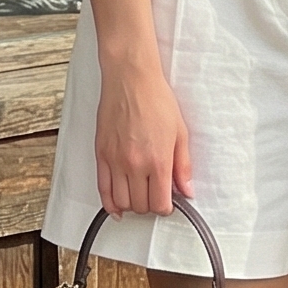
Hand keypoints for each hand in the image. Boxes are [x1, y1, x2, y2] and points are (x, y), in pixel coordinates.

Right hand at [94, 53, 193, 215]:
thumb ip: (183, 166)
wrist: (131, 79)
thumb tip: (187, 189)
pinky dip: (109, 203)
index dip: (166, 208)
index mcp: (158, 160)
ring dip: (132, 205)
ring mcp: (115, 161)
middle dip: (150, 206)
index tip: (169, 202)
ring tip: (139, 196)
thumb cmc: (155, 99)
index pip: (160, 203)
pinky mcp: (101, 154)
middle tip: (155, 195)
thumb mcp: (180, 133)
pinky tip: (116, 207)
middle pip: (140, 206)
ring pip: (121, 202)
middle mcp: (135, 164)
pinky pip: (102, 189)